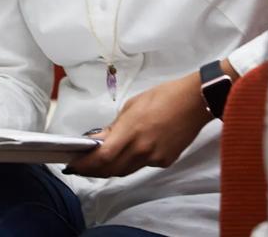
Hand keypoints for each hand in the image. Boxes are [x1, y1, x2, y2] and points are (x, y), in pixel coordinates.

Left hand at [65, 71, 212, 177]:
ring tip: (100, 162)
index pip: (102, 157)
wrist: (195, 102)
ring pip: (126, 170)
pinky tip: (131, 151)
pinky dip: (132, 160)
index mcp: (131, 131)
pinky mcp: (165, 161)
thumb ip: (116, 126)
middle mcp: (142, 150)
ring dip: (110, 168)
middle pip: (111, 169)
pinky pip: (143, 165)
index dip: (85, 164)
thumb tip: (100, 140)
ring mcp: (154, 158)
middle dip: (94, 170)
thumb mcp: (133, 105)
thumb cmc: (163, 96)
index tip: (73, 164)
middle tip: (81, 166)